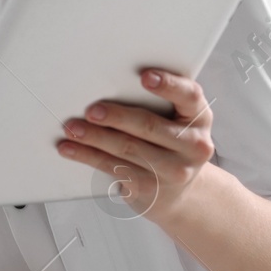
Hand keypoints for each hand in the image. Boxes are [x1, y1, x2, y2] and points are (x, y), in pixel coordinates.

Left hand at [56, 68, 214, 224]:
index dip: (169, 85)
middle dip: (116, 117)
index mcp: (199, 118)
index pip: (190, 96)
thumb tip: (109, 84)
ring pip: (127, 149)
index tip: (145, 77)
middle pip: (149, 126)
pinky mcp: (149, 188)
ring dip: (94, 137)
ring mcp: (172, 170)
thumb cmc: (170, 144)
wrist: (179, 194)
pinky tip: (71, 148)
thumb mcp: (177, 122)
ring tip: (72, 128)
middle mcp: (193, 146)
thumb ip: (158, 104)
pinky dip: (87, 156)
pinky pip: (113, 168)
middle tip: (91, 111)